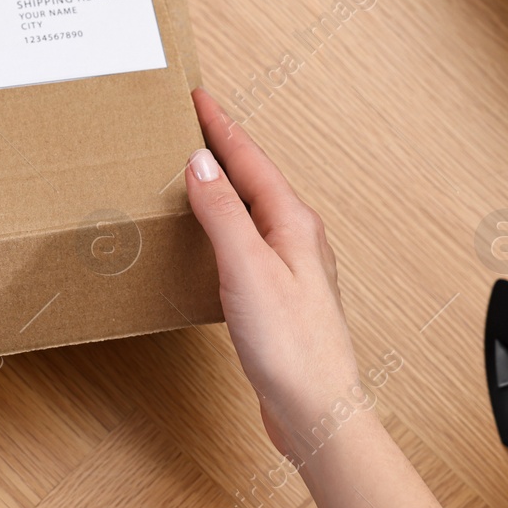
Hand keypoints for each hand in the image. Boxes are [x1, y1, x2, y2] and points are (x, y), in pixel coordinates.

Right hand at [184, 88, 361, 456]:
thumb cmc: (292, 346)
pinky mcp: (277, 293)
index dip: (220, 125)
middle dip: (221, 146)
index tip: (196, 97)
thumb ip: (222, 213)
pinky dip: (221, 222)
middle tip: (190, 120)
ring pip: (249, 208)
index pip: (249, 158)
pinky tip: (208, 234)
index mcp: (292, 222)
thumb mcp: (248, 269)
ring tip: (193, 166)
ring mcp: (288, 266)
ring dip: (221, 184)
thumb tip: (200, 162)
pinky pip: (245, 239)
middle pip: (252, 177)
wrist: (317, 410)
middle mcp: (295, 237)